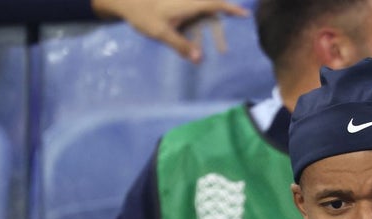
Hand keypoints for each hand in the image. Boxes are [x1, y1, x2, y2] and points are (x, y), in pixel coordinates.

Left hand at [91, 0, 248, 62]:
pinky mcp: (176, 11)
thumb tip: (199, 60)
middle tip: (223, 51)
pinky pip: (192, 22)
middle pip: (211, 16)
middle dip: (218, 33)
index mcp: (189, 4)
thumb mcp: (161, 33)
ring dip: (205, 36)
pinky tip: (192, 46)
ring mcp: (183, 7)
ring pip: (201, 20)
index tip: (245, 14)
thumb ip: (181, 45)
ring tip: (210, 53)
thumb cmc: (143, 15)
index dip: (231, 9)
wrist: (126, 2)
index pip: (215, 5)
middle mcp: (189, 4)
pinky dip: (195, 33)